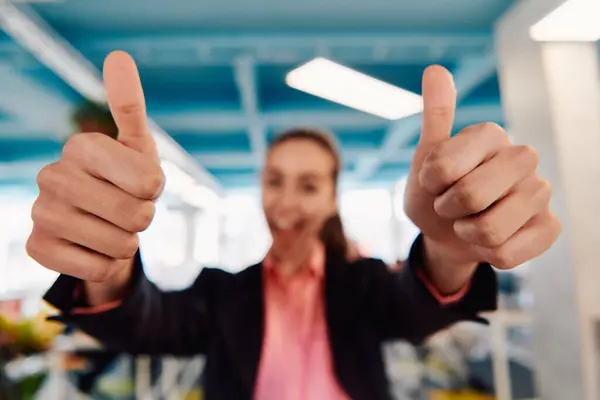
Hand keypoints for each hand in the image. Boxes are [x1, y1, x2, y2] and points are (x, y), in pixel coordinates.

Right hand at [26, 51, 163, 283]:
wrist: (101, 224)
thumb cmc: (126, 181)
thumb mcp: (137, 147)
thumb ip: (129, 106)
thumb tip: (118, 56)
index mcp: (81, 146)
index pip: (148, 182)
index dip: (155, 190)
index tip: (143, 183)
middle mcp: (52, 175)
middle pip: (137, 216)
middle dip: (144, 218)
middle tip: (128, 209)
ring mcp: (40, 213)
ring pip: (120, 246)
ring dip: (127, 242)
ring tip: (111, 228)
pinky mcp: (37, 248)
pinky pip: (100, 268)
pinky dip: (108, 263)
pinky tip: (94, 247)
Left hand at [404, 65, 559, 269]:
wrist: (447, 234)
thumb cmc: (434, 193)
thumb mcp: (424, 158)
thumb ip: (435, 117)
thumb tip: (435, 69)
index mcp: (490, 135)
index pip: (443, 167)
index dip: (429, 184)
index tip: (432, 182)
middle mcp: (522, 157)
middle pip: (470, 196)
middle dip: (448, 209)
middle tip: (450, 205)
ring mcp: (540, 192)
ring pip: (490, 230)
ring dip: (466, 234)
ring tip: (469, 222)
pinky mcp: (549, 226)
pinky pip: (508, 254)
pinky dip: (486, 254)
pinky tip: (489, 241)